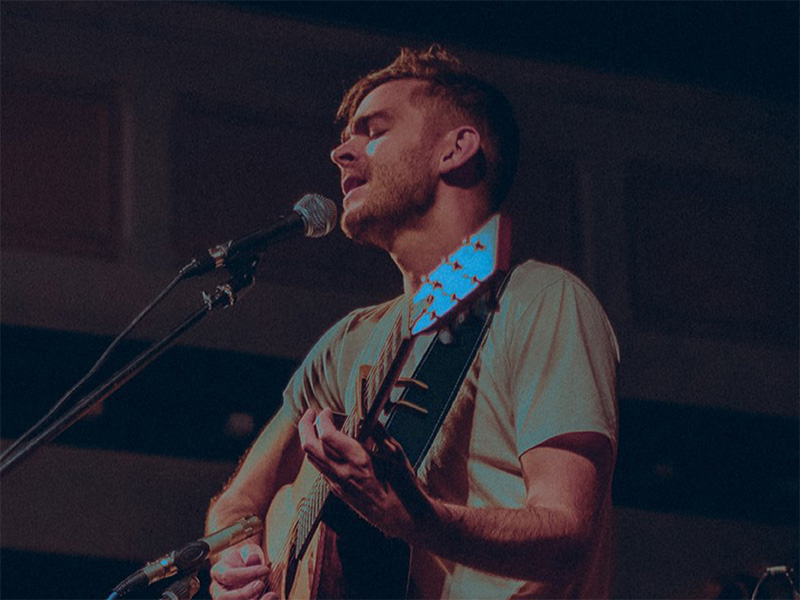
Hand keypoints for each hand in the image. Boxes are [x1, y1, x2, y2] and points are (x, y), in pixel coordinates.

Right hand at [209, 543, 276, 599]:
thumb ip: (250, 553)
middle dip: (243, 593)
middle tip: (261, 584)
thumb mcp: (249, 551)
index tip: (266, 569)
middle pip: (223, 598)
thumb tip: (253, 558)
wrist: (247, 567)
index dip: (247, 573)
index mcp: (218, 572)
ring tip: (270, 595)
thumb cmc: (246, 558)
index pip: (227, 575)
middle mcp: (218, 590)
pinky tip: (271, 598)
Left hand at [297, 407, 435, 540]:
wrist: (403, 517)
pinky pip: (320, 470)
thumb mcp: (396, 453)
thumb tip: (369, 415)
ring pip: (312, 459)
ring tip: (316, 428)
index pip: (326, 435)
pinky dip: (318, 454)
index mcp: (359, 459)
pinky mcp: (339, 493)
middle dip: (306, 426)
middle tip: (311, 414)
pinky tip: (327, 448)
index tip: (328, 411)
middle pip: (309, 446)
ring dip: (309, 440)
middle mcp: (344, 472)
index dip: (323, 419)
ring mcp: (338, 484)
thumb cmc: (404, 485)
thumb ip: (379, 432)